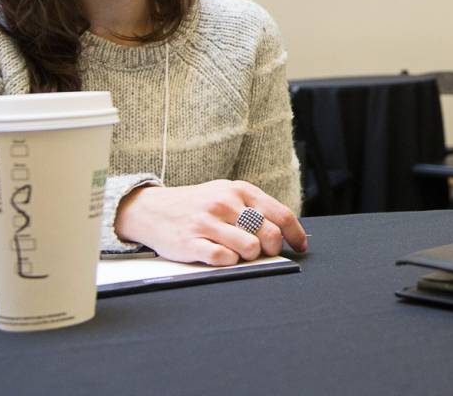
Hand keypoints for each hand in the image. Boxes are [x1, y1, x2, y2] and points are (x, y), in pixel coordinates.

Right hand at [114, 179, 308, 266]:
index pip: (281, 214)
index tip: (300, 247)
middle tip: (264, 253)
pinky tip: (222, 257)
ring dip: (249, 257)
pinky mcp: (191, 242)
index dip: (295, 234)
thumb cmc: (199, 205)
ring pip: (249, 248)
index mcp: (240, 190)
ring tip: (238, 253)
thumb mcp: (227, 195)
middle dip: (272, 249)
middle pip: (269, 234)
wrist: (152, 209)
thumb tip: (286, 232)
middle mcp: (225, 204)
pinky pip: (223, 259)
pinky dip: (228, 263)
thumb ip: (255, 208)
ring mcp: (208, 222)